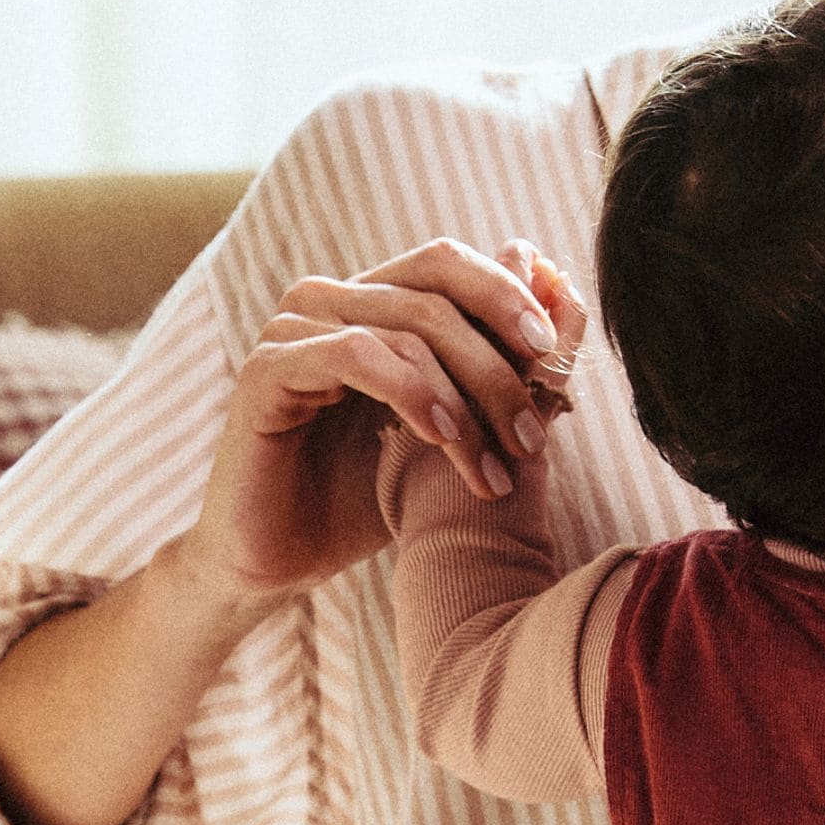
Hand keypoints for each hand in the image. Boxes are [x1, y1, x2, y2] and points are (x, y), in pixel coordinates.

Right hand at [181, 238, 583, 606]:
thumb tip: (559, 285)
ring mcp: (293, 329)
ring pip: (407, 330)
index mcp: (372, 305)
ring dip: (466, 402)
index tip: (554, 356)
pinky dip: (411, 393)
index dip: (507, 297)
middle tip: (532, 439)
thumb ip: (499, 368)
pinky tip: (441, 440)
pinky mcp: (266, 369)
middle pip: (437, 293)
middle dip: (499, 366)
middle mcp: (329, 300)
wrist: (282, 560)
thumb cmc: (365, 499)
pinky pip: (354, 354)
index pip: (448, 265)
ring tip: (492, 471)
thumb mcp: (452, 435)